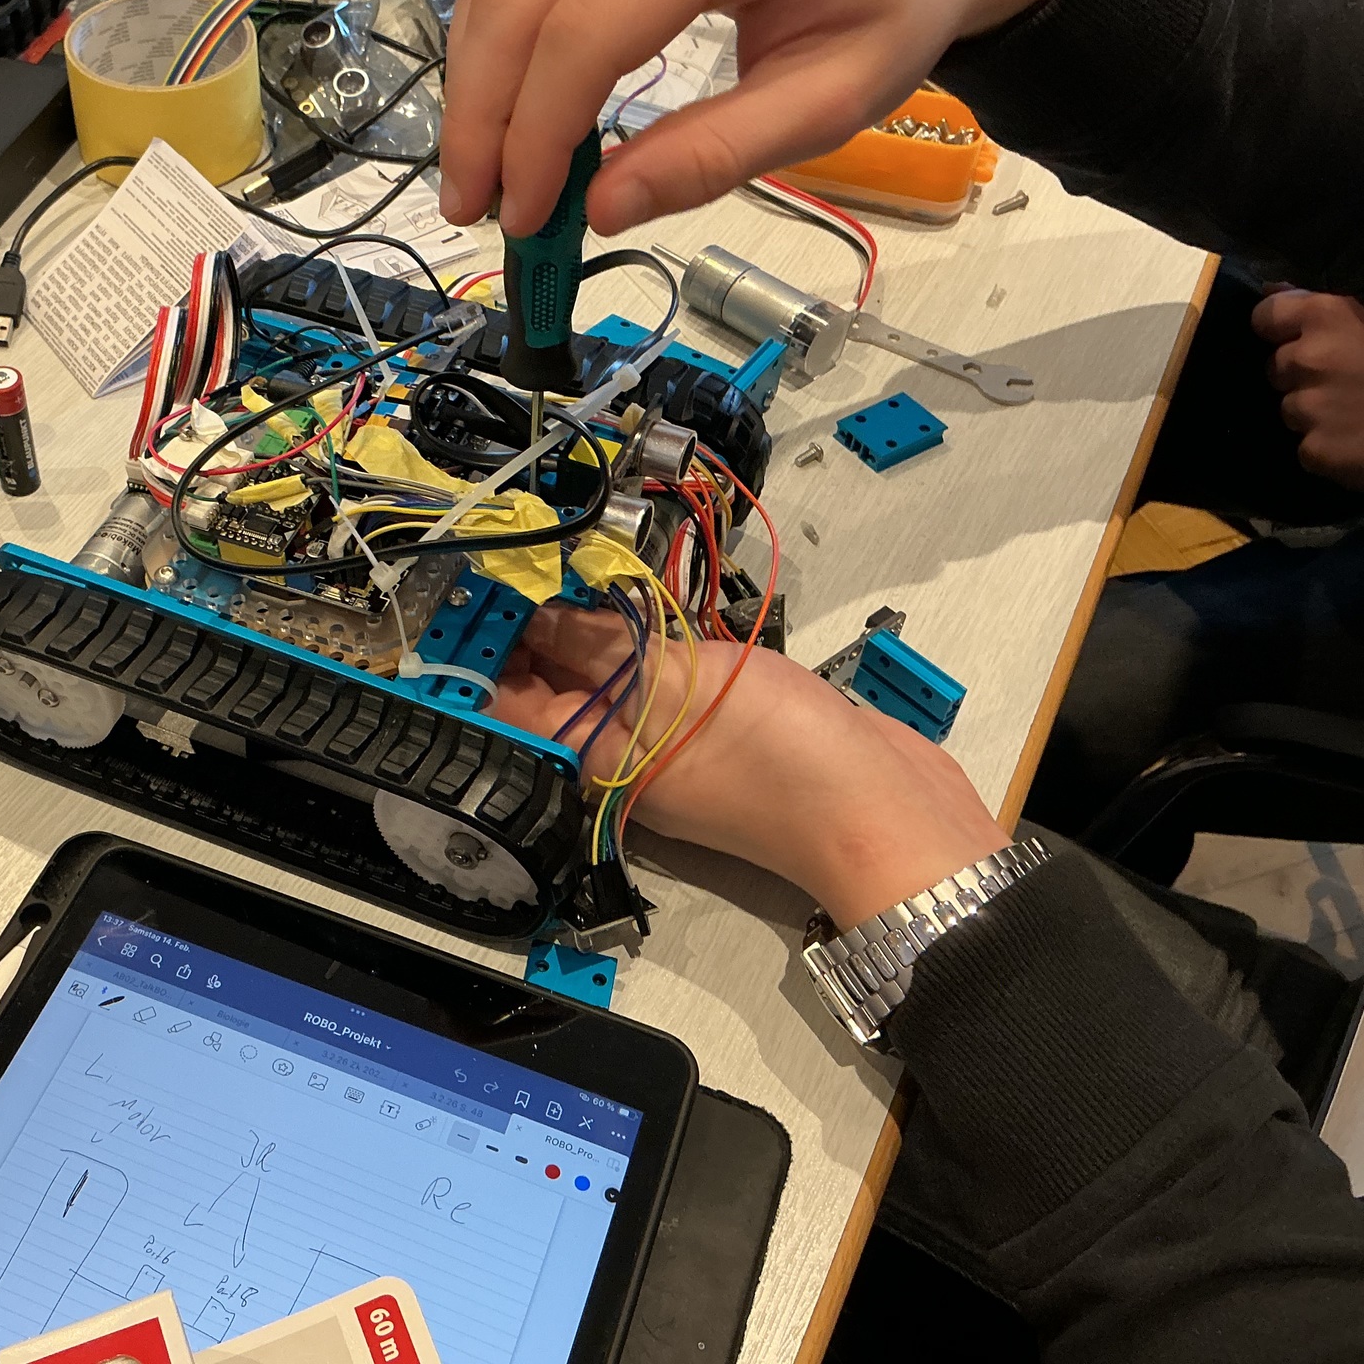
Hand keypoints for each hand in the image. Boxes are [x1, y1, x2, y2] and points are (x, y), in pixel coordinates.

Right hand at [439, 0, 1080, 236]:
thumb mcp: (833, 95)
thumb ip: (719, 154)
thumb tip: (604, 209)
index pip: (587, 29)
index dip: (537, 135)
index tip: (527, 218)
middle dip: (483, 115)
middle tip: (478, 208)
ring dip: (477, 77)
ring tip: (484, 171)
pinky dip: (500, 37)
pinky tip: (510, 107)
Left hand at [494, 605, 1008, 921]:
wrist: (880, 811)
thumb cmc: (776, 757)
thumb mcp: (671, 683)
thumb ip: (599, 644)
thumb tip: (535, 614)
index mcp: (590, 757)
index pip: (508, 702)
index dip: (487, 644)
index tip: (483, 580)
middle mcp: (619, 755)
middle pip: (556, 687)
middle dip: (538, 625)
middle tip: (532, 553)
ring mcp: (669, 745)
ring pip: (610, 678)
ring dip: (594, 626)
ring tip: (578, 561)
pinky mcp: (718, 731)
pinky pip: (662, 681)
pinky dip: (647, 642)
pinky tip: (647, 602)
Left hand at [1254, 290, 1363, 490]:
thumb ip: (1324, 310)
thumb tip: (1270, 289)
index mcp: (1327, 317)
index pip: (1265, 317)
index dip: (1279, 329)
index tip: (1296, 338)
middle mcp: (1308, 359)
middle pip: (1276, 368)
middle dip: (1301, 374)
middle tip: (1345, 380)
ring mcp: (1308, 408)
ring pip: (1290, 410)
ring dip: (1314, 412)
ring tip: (1356, 412)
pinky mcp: (1315, 450)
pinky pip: (1306, 447)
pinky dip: (1327, 447)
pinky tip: (1358, 441)